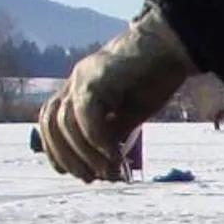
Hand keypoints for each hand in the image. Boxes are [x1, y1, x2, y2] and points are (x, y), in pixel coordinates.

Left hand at [38, 6, 193, 180]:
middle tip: (91, 178)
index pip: (52, 122)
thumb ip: (114, 133)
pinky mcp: (96, 77)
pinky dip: (98, 141)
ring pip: (65, 123)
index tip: (74, 173)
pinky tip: (116, 157)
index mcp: (80, 89)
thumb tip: (106, 165)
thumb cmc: (156, 77)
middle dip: (65, 155)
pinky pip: (87, 115)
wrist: (172, 45)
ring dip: (85, 153)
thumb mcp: (131, 114)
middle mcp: (75, 81)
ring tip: (109, 171)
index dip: (56, 150)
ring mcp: (83, 77)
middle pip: (51, 122)